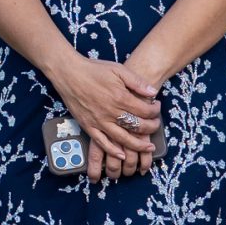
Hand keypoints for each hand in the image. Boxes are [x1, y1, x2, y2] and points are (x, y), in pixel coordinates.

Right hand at [50, 54, 159, 181]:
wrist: (69, 73)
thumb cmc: (93, 69)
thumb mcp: (118, 69)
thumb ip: (137, 82)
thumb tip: (153, 92)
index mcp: (120, 97)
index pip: (144, 110)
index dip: (155, 111)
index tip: (156, 108)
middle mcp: (111, 112)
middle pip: (137, 126)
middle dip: (151, 128)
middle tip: (156, 125)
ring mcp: (99, 121)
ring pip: (123, 139)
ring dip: (138, 146)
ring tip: (148, 148)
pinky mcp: (88, 126)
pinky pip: (102, 142)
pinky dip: (113, 151)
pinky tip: (122, 155)